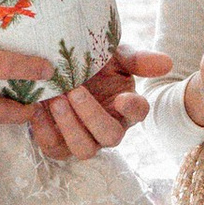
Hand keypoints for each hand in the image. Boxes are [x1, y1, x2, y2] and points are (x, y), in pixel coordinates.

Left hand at [30, 47, 167, 159]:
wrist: (56, 68)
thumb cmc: (90, 62)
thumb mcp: (113, 55)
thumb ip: (137, 59)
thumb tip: (167, 63)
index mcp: (126, 105)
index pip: (139, 112)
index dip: (133, 108)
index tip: (123, 98)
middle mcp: (108, 128)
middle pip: (111, 137)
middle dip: (92, 116)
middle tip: (74, 91)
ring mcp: (84, 139)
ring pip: (84, 149)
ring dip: (69, 126)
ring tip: (55, 100)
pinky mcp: (58, 144)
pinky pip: (52, 148)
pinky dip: (44, 130)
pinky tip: (37, 108)